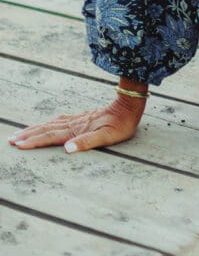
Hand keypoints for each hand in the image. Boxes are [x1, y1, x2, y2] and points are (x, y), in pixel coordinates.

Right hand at [8, 95, 145, 153]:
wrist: (129, 106)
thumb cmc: (120, 124)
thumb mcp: (107, 136)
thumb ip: (87, 142)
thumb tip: (67, 149)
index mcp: (76, 129)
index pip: (50, 137)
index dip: (34, 141)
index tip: (18, 145)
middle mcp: (73, 123)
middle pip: (46, 129)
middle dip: (28, 135)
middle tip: (10, 140)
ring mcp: (76, 119)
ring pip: (50, 124)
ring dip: (34, 129)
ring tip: (20, 133)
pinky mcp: (81, 117)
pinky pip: (58, 121)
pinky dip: (46, 124)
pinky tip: (45, 124)